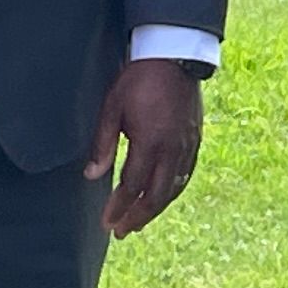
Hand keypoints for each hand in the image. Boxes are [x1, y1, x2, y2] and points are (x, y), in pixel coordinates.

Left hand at [85, 57, 205, 235]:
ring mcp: (188, 146)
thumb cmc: (138, 80)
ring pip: (174, 188)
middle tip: (121, 232)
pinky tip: (163, 197)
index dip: (119, 207)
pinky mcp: (196, 139)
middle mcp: (173, 149)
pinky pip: (186, 174)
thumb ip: (103, 144)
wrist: (174, 56)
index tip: (107, 223)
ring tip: (139, 221)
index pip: (132, 186)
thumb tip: (92, 176)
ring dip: (155, 209)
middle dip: (137, 217)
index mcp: (150, 142)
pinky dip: (173, 191)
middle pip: (156, 195)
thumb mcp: (112, 108)